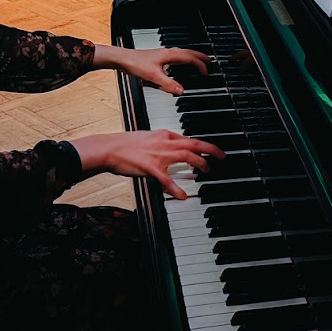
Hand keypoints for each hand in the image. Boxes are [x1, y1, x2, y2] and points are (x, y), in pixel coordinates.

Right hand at [68, 130, 224, 200]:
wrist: (109, 148)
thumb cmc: (125, 144)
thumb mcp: (147, 137)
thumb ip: (161, 142)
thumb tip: (172, 147)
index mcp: (164, 135)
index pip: (189, 138)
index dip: (203, 144)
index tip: (212, 150)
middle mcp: (165, 142)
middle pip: (194, 144)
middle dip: (211, 150)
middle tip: (221, 157)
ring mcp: (159, 155)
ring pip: (187, 157)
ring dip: (200, 164)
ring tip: (206, 172)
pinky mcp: (151, 168)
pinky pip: (168, 179)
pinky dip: (176, 188)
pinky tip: (182, 195)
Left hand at [98, 45, 208, 95]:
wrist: (123, 59)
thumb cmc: (135, 63)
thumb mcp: (153, 77)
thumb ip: (168, 84)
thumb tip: (180, 90)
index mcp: (170, 54)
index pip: (190, 58)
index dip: (200, 65)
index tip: (206, 72)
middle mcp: (168, 52)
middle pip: (189, 52)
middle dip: (200, 57)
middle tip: (210, 61)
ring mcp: (164, 54)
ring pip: (183, 53)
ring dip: (192, 57)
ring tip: (199, 61)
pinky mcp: (159, 57)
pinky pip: (177, 56)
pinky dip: (184, 59)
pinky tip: (180, 65)